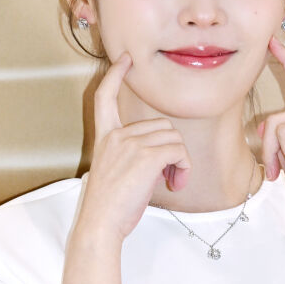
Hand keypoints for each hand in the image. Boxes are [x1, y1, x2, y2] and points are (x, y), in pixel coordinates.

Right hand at [77, 51, 191, 241]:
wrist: (100, 223)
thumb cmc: (108, 206)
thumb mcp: (113, 171)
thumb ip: (130, 154)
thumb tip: (159, 157)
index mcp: (105, 137)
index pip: (104, 97)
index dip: (115, 75)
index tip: (124, 59)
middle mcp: (116, 135)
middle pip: (162, 125)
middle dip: (172, 149)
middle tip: (169, 175)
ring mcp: (131, 144)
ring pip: (174, 138)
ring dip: (180, 161)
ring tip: (171, 181)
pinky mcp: (146, 157)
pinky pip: (179, 151)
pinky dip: (184, 168)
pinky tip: (174, 184)